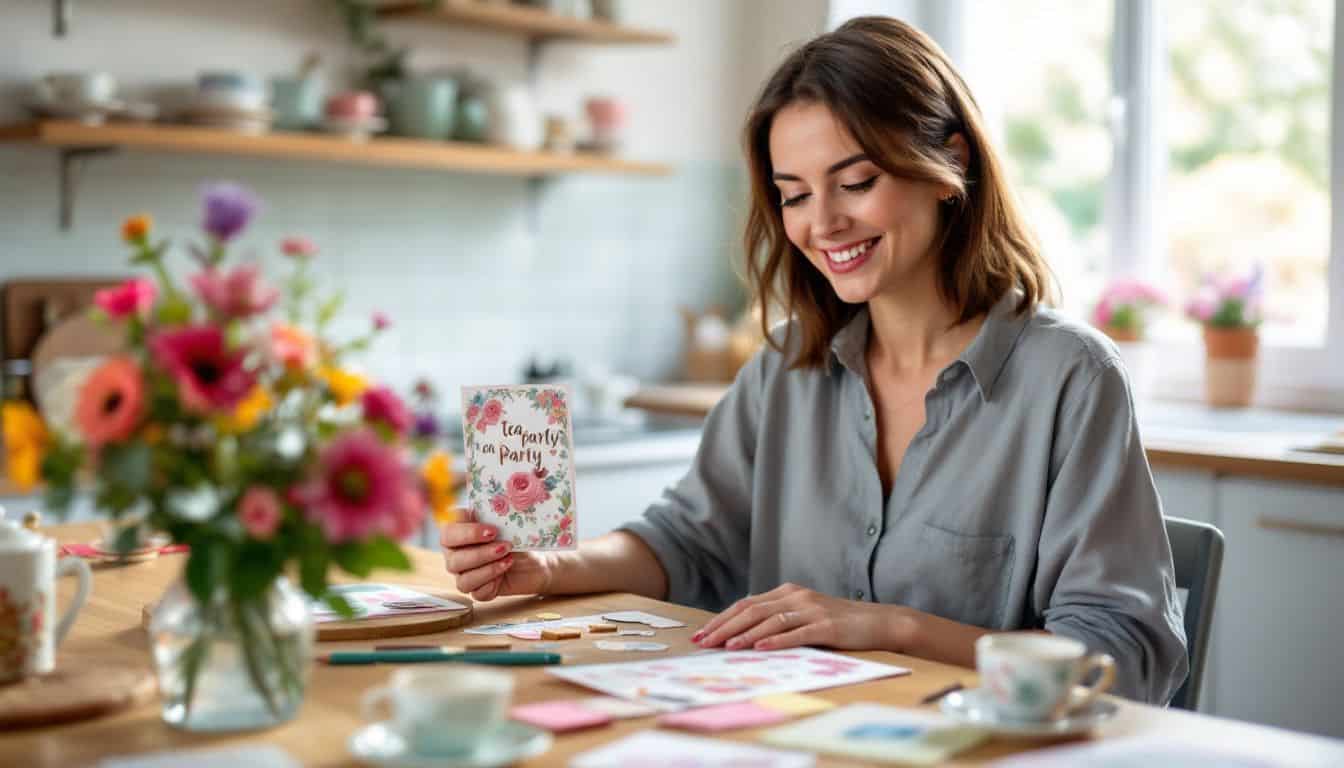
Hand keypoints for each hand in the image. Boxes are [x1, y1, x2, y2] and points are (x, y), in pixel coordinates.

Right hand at [439, 508, 551, 601]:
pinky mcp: (479, 591)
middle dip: (480, 554)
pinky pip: (477, 593)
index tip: (493, 530)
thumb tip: (498, 504)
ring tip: (508, 558)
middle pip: (453, 561)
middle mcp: (456, 555)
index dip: (467, 533)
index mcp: (458, 533)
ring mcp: (465, 575)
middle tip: (505, 546)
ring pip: (463, 580)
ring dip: (487, 569)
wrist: (534, 560)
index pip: (447, 533)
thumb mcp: (507, 521)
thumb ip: (496, 514)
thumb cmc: (516, 536)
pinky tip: (506, 570)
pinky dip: (493, 583)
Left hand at [691, 583, 914, 651]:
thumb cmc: (839, 623)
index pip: (746, 605)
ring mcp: (812, 609)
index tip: (702, 635)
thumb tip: (744, 636)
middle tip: (703, 643)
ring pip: (771, 620)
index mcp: (788, 592)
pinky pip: (797, 633)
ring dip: (746, 634)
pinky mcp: (827, 626)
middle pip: (752, 610)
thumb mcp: (805, 616)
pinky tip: (760, 649)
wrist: (880, 622)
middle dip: (724, 627)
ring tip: (726, 647)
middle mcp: (797, 596)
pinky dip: (776, 641)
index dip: (722, 619)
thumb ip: (779, 619)